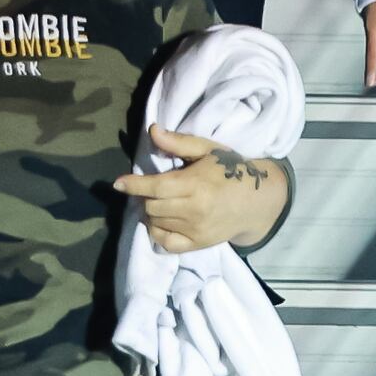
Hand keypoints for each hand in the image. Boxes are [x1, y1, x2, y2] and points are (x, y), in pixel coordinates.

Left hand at [113, 124, 291, 250]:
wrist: (257, 201)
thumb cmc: (231, 170)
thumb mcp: (208, 149)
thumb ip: (179, 142)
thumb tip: (152, 131)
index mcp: (195, 183)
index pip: (155, 186)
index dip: (133, 185)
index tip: (118, 183)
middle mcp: (194, 209)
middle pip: (151, 206)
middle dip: (145, 196)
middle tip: (152, 188)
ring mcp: (195, 230)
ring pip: (156, 223)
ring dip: (151, 212)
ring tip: (160, 202)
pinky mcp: (198, 244)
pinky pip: (166, 243)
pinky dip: (157, 233)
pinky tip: (161, 222)